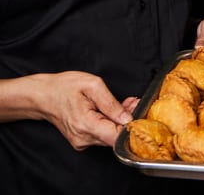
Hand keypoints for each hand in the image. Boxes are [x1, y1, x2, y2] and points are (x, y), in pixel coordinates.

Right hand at [10, 71, 132, 148]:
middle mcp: (83, 138)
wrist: (42, 95)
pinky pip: (102, 134)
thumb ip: (111, 103)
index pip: (117, 138)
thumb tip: (127, 117)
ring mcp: (81, 141)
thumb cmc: (64, 87)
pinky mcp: (81, 140)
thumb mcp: (92, 85)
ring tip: (124, 103)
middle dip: (128, 120)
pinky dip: (110, 123)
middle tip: (132, 102)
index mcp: (86, 125)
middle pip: (115, 136)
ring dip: (120, 120)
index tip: (138, 112)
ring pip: (110, 135)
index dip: (131, 126)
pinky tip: (112, 110)